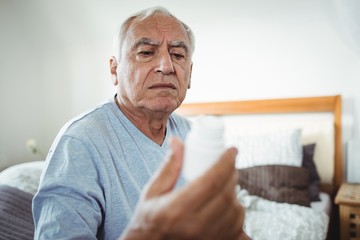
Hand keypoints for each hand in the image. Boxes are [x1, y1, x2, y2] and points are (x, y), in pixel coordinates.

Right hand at [119, 137, 250, 239]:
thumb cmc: (149, 218)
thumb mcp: (153, 191)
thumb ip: (169, 166)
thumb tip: (177, 141)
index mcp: (177, 209)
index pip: (211, 181)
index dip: (225, 163)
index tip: (232, 150)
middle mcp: (194, 227)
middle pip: (226, 195)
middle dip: (232, 175)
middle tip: (229, 164)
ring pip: (235, 212)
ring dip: (235, 194)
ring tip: (225, 184)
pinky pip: (239, 230)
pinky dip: (237, 214)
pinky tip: (228, 206)